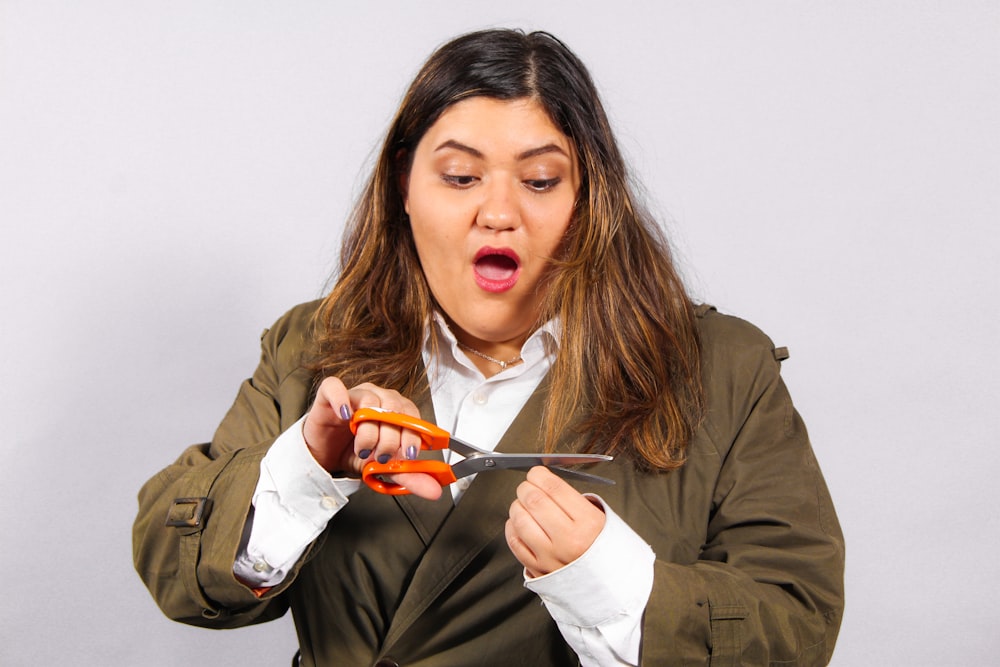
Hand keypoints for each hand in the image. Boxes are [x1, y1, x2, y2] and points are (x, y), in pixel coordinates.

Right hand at [302, 377, 441, 499]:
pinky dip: (341, 400)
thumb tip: (434, 490)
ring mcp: (355, 394)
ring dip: (368, 430)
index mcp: (397, 411)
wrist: (327, 455)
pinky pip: (335, 388)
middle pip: (393, 408)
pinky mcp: (329, 395)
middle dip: (390, 438)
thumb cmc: (356, 453)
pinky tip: (345, 416)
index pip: (412, 415)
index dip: (412, 436)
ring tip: (363, 448)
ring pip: (369, 401)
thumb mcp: (385, 468)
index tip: (409, 455)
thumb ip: (409, 476)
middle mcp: (379, 398)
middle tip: (382, 457)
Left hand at [505, 466, 605, 577]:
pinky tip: (519, 523)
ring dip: (517, 506)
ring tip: (523, 505)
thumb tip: (545, 483)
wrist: (611, 587)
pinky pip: (515, 542)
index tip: (536, 473)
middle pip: (534, 502)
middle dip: (526, 488)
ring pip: (520, 520)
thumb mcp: (601, 520)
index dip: (540, 476)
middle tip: (527, 486)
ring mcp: (550, 557)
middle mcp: (568, 541)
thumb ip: (573, 501)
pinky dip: (512, 527)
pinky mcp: (538, 570)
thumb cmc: (605, 550)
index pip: (554, 489)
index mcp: (588, 524)